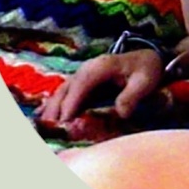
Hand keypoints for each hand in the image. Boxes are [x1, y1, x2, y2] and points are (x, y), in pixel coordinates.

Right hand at [35, 49, 163, 123]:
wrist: (147, 59)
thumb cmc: (146, 70)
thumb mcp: (145, 81)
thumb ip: (132, 95)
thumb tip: (121, 112)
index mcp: (101, 66)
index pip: (82, 84)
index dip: (72, 101)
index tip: (65, 120)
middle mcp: (87, 69)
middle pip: (67, 88)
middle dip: (57, 108)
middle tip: (50, 129)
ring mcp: (82, 75)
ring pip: (62, 92)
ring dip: (52, 108)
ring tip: (44, 127)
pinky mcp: (82, 83)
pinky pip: (64, 94)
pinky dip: (53, 104)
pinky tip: (42, 116)